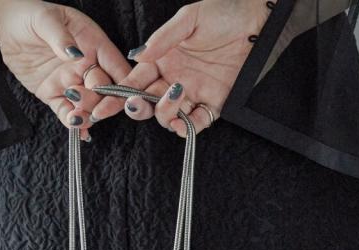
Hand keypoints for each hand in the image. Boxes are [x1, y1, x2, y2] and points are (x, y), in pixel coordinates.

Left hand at [0, 0, 130, 136]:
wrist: (6, 27)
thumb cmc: (29, 15)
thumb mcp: (45, 19)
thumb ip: (61, 37)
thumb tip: (75, 54)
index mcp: (93, 45)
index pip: (118, 69)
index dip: (123, 86)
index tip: (117, 97)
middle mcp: (86, 67)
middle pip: (106, 92)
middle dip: (102, 104)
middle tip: (91, 108)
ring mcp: (71, 82)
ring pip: (88, 105)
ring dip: (86, 115)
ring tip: (76, 118)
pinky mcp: (54, 95)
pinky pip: (66, 112)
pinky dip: (72, 124)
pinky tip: (76, 131)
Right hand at [92, 0, 270, 135]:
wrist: (258, 22)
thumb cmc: (225, 13)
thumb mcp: (190, 17)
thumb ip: (163, 38)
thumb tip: (138, 55)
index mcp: (162, 59)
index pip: (134, 80)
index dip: (117, 93)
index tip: (100, 102)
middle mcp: (173, 79)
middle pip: (146, 103)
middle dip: (136, 107)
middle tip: (134, 104)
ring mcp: (192, 94)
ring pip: (167, 115)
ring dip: (164, 112)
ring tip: (174, 94)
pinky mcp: (213, 105)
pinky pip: (195, 124)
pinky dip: (187, 127)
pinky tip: (183, 122)